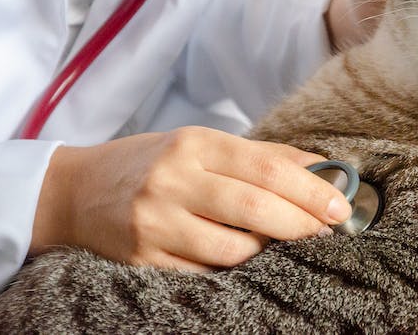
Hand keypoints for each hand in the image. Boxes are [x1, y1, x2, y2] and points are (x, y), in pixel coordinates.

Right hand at [30, 126, 352, 271]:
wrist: (77, 191)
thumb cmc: (151, 163)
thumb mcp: (201, 144)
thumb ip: (262, 155)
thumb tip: (322, 168)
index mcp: (193, 144)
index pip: (267, 167)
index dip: (311, 190)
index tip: (340, 206)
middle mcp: (172, 180)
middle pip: (256, 208)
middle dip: (302, 224)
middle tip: (329, 231)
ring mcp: (154, 223)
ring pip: (234, 250)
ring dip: (269, 252)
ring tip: (282, 245)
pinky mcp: (143, 260)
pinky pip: (205, 274)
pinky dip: (234, 270)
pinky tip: (246, 259)